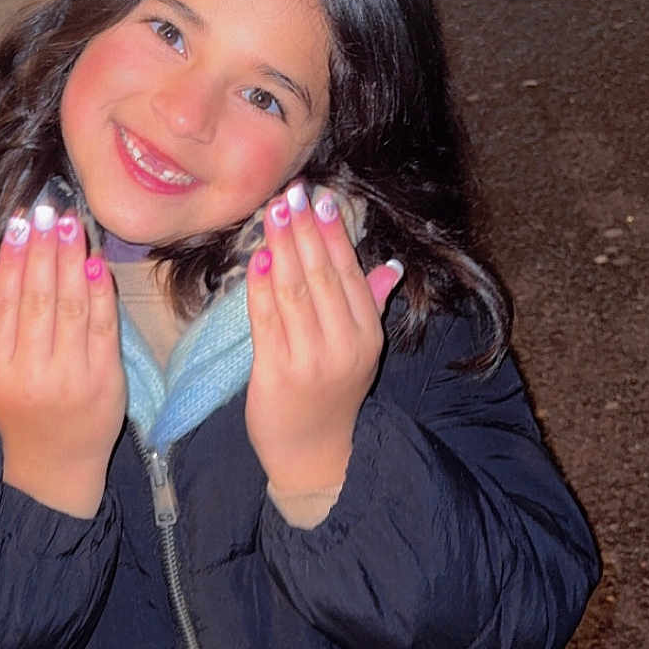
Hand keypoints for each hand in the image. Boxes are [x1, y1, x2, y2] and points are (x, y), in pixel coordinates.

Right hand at [0, 206, 125, 516]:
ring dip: (72, 261)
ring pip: (71, 308)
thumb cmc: (15, 413)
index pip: (4, 302)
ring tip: (71, 224)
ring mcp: (71, 376)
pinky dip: (101, 294)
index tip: (20, 221)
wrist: (55, 467)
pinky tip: (96, 263)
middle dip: (43, 250)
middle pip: (37, 299)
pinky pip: (104, 328)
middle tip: (48, 209)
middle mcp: (31, 372)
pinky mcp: (106, 381)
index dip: (13, 258)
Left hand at [245, 182, 402, 494]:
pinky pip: (267, 320)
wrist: (314, 455)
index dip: (333, 234)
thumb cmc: (334, 397)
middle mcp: (342, 346)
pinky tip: (256, 258)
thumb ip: (373, 306)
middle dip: (304, 230)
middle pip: (320, 276)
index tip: (321, 198)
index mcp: (366, 336)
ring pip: (293, 292)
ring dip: (281, 248)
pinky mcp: (275, 372)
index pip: (349, 274)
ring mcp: (309, 359)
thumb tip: (391, 265)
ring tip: (273, 213)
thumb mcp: (361, 352)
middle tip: (291, 193)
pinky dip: (260, 286)